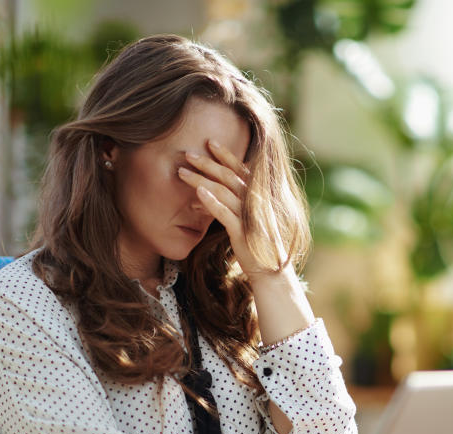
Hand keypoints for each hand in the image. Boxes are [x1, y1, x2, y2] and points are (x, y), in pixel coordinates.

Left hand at [179, 139, 277, 275]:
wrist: (271, 272)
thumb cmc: (257, 246)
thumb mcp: (249, 220)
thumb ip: (236, 204)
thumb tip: (211, 192)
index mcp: (259, 198)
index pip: (242, 170)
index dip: (226, 155)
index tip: (210, 142)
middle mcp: (256, 203)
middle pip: (229, 176)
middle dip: (208, 163)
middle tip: (188, 154)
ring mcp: (249, 217)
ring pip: (223, 191)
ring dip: (201, 179)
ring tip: (181, 173)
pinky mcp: (242, 232)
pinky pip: (225, 213)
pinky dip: (211, 202)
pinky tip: (197, 193)